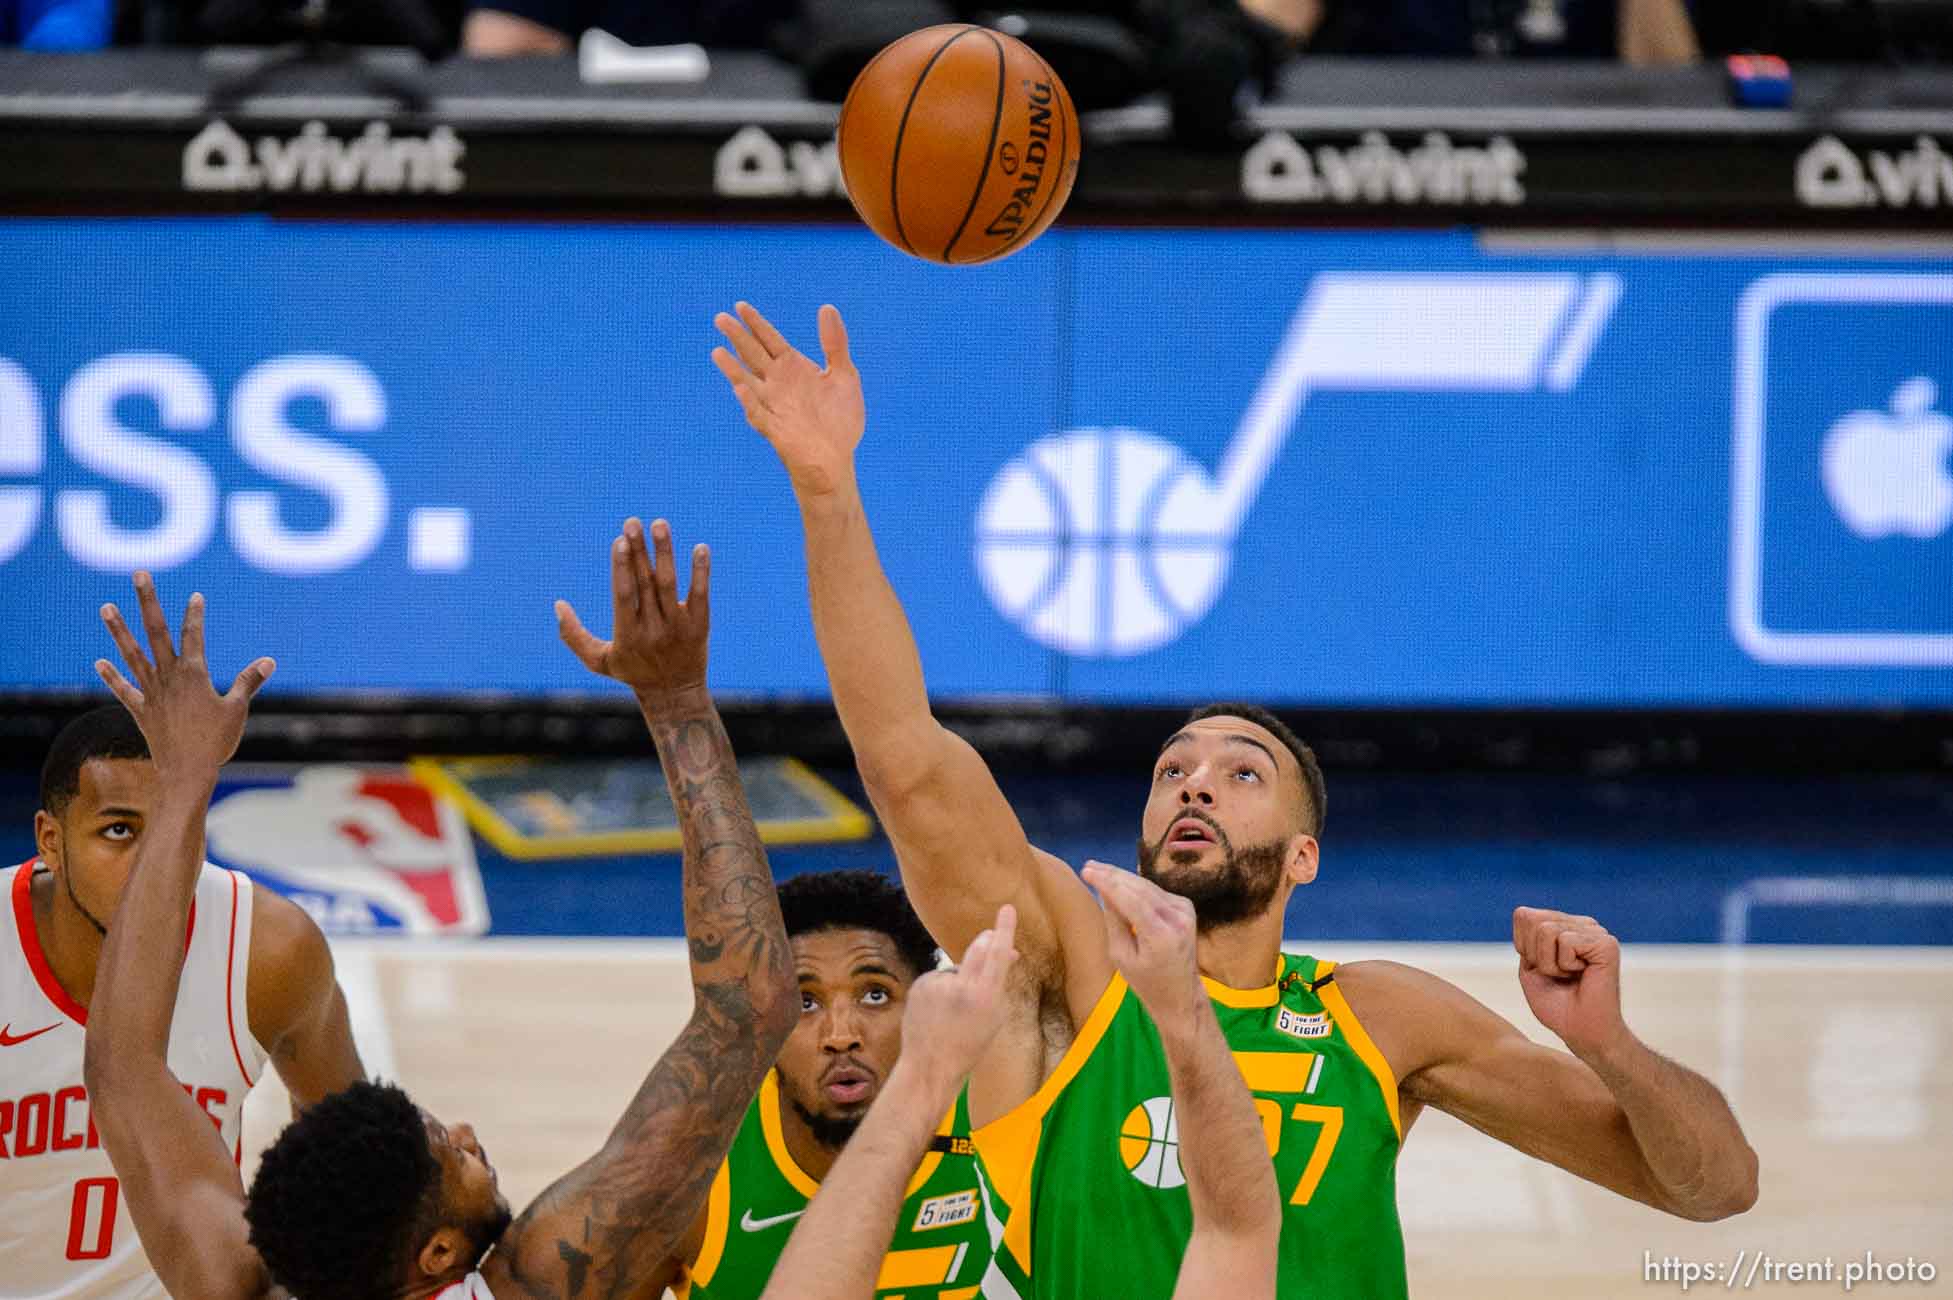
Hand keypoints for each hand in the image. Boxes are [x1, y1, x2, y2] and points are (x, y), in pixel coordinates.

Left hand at [95, 572, 274, 778]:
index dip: (195, 614)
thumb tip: (268, 661)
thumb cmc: (216, 742)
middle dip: (147, 601)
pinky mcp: (140, 710)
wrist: (186, 772)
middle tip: (139, 575)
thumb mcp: (237, 710)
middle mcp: (167, 677)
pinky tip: (99, 661)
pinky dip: (112, 676)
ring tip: (105, 607)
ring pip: (131, 654)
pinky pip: (123, 689)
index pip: (193, 635)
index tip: (195, 596)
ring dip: (118, 630)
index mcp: (193, 674)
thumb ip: (249, 682)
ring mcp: (150, 692)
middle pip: (155, 631)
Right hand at [556, 518, 711, 708]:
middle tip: (632, 522)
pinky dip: (700, 572)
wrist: (674, 694)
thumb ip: (574, 635)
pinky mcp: (699, 626)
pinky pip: (701, 596)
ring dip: (664, 552)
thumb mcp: (598, 660)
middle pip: (645, 584)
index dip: (621, 568)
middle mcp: (653, 629)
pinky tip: (700, 548)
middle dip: (638, 551)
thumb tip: (557, 605)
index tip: (619, 541)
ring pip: (670, 585)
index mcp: (627, 634)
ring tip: (659, 524)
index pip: (624, 596)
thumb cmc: (632, 672)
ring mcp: (677, 627)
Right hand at [711, 302, 864, 499]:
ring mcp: (774, 406)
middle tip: (720, 318)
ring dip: (733, 369)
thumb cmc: (839, 419)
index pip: (769, 340)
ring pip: (748, 382)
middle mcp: (778, 383)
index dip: (756, 323)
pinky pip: (758, 414)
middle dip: (738, 337)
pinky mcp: (776, 429)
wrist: (836, 459)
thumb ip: (834, 343)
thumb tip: (827, 307)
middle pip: (753, 355)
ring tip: (718, 352)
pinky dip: (750, 402)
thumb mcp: (844, 375)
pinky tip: (741, 388)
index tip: (740, 305)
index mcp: (793, 368)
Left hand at [897, 905, 1017, 1095]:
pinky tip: (938, 1011)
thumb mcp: (995, 1016)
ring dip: (961, 978)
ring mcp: (938, 984)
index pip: (997, 954)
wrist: (931, 1065)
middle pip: (978, 947)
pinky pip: (939, 978)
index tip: (1007, 908)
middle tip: (990, 936)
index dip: (1004, 929)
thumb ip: (999, 983)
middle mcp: (961, 987)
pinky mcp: (920, 984)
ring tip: (954, 1010)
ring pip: (957, 967)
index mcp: (985, 997)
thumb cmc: (969, 1044)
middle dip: (986, 939)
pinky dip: (942, 988)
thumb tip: (1005, 951)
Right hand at [1082, 862, 1202, 1030]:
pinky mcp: (1186, 907)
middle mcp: (1177, 918)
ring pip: (1147, 886)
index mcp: (1161, 935)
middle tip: (1089, 865)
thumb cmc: (1146, 981)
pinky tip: (1119, 882)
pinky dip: (1136, 887)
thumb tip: (1105, 890)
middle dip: (1112, 875)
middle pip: (1139, 888)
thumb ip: (1114, 921)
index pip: (1130, 899)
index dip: (1107, 882)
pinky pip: (1155, 892)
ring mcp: (1185, 910)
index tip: (1086, 871)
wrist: (1180, 994)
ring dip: (1122, 877)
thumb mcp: (1120, 956)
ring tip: (1098, 869)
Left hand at [1513, 906, 1627, 1057]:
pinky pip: (1566, 942)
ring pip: (1546, 930)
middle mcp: (1581, 924)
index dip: (1523, 947)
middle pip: (1532, 920)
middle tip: (1557, 976)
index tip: (1541, 969)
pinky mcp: (1606, 943)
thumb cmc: (1557, 1006)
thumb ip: (1525, 937)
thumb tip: (1526, 913)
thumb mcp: (1529, 968)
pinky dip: (1565, 965)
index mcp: (1564, 926)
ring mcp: (1595, 931)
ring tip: (1570, 976)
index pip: (1523, 915)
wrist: (1583, 1033)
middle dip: (1535, 955)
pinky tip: (1583, 975)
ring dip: (1549, 963)